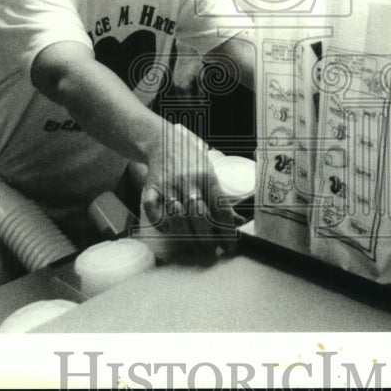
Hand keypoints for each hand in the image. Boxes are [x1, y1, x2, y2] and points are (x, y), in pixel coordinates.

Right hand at [137, 123, 242, 254]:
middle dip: (207, 238)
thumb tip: (239, 222)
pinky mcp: (151, 186)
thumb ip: (220, 198)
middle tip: (212, 251)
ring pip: (177, 214)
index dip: (226, 231)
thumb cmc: (191, 160)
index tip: (230, 246)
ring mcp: (168, 184)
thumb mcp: (209, 173)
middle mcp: (188, 180)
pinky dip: (159, 220)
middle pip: (199, 214)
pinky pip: (152, 206)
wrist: (163, 139)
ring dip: (187, 236)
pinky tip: (167, 229)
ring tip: (195, 248)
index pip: (219, 208)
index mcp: (207, 177)